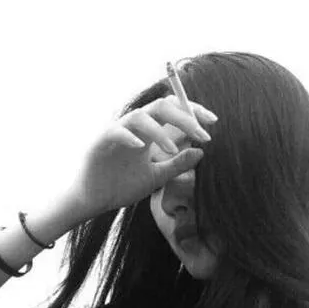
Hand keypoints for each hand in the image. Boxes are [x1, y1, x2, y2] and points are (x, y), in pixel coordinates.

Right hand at [66, 95, 217, 220]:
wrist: (94, 200)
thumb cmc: (121, 187)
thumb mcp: (157, 177)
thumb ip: (177, 164)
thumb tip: (201, 151)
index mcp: (148, 132)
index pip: (173, 111)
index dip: (193, 112)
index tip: (213, 122)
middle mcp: (135, 128)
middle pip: (161, 107)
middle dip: (184, 116)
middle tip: (202, 132)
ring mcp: (118, 132)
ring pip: (141, 116)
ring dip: (159, 130)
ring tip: (171, 148)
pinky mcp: (101, 142)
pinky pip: (117, 131)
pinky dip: (129, 137)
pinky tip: (141, 148)